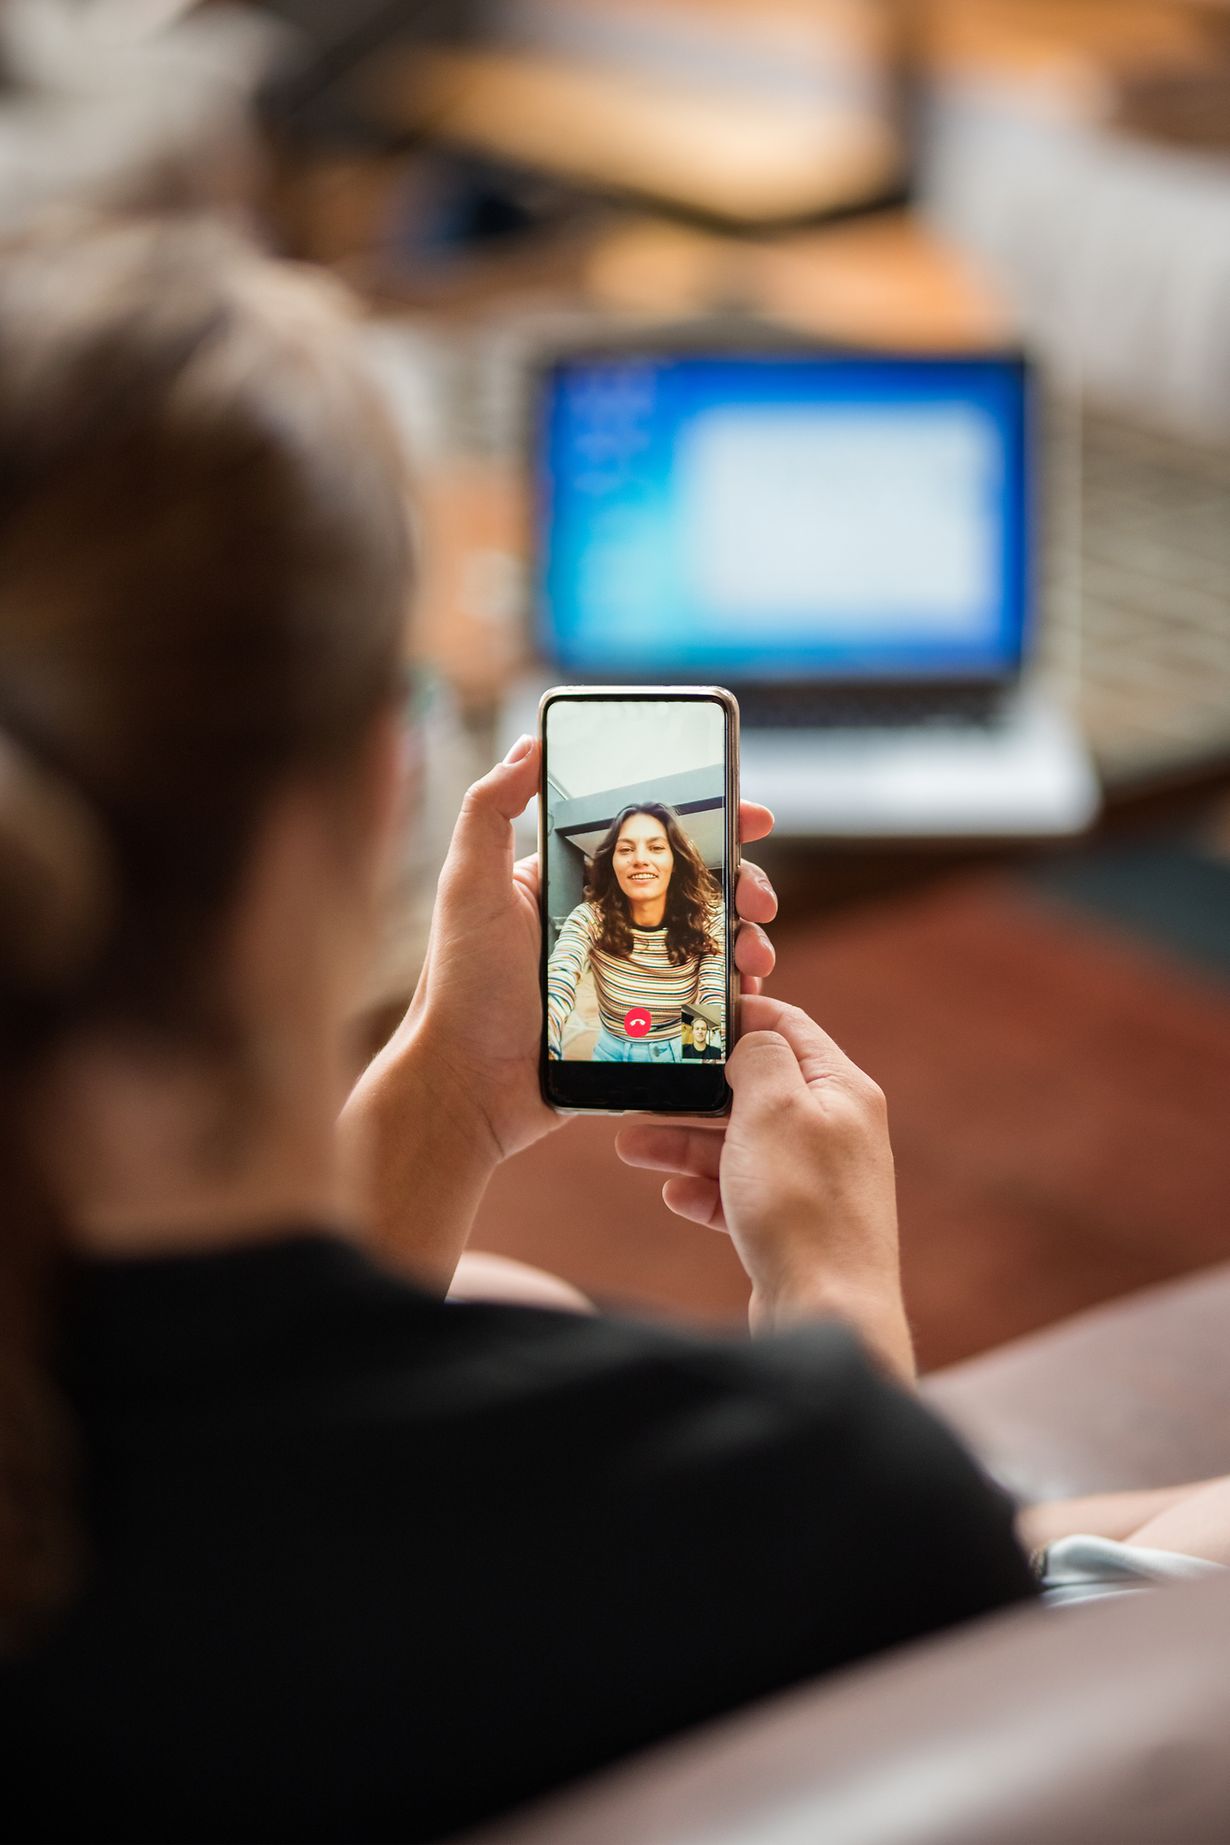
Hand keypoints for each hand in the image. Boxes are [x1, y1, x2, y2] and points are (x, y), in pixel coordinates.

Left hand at [403, 735, 779, 1161]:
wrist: (468, 1084)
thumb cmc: (461, 983)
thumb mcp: (468, 884)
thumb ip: (490, 809)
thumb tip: (529, 743)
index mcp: (573, 884)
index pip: (652, 840)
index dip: (708, 825)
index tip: (752, 818)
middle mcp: (605, 924)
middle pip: (694, 891)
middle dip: (742, 886)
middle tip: (760, 900)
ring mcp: (627, 976)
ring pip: (706, 944)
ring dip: (746, 939)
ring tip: (756, 952)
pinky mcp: (640, 1025)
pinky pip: (699, 1001)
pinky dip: (732, 993)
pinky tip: (747, 992)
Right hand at [616, 995, 911, 1379]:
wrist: (824, 1312)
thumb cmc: (802, 1206)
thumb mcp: (774, 1108)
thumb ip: (759, 1057)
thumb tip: (752, 1036)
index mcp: (843, 1091)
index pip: (790, 1027)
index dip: (740, 1013)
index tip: (689, 1012)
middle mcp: (834, 1131)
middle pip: (755, 1090)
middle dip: (695, 1090)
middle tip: (645, 1084)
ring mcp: (813, 1180)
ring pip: (739, 1143)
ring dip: (685, 1142)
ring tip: (631, 1147)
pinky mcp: (793, 1224)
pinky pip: (740, 1192)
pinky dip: (705, 1190)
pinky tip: (674, 1195)